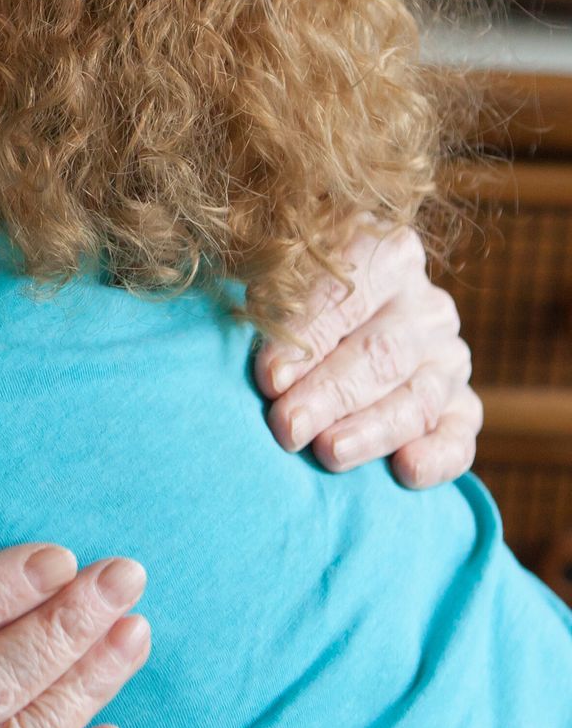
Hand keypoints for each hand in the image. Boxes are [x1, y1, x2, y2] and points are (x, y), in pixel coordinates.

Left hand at [255, 220, 479, 487]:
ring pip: (417, 398)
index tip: (269, 379)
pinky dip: (439, 456)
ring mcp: (448, 360)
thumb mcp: (271, 277)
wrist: (328, 330)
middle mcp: (426, 308)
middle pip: (382, 354)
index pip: (348, 297)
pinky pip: (459, 435)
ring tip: (328, 452)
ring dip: (372, 429)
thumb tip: (269, 370)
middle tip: (287, 426)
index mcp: (387, 257)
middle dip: (330, 394)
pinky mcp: (459, 408)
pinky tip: (406, 470)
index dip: (308, 339)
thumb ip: (272, 303)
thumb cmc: (285, 297)